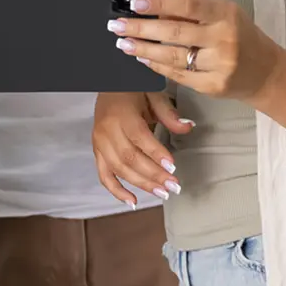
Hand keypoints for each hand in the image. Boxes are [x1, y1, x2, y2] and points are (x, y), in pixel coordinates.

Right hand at [93, 91, 193, 208]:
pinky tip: (132, 201)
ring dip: (141, 184)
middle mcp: (107, 130)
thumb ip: (169, 113)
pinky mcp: (96, 151)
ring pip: (119, 169)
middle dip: (153, 175)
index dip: (156, 154)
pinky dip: (116, 190)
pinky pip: (104, 175)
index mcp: (121, 113)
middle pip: (129, 157)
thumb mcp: (153, 95)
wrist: (109, 84)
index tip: (173, 167)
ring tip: (162, 193)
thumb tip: (188, 127)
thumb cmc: (133, 90)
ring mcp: (99, 142)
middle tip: (174, 186)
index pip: (139, 137)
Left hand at [107, 0, 283, 100]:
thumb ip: (194, 13)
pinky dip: (157, 67)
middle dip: (141, 29)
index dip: (159, 3)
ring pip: (172, 56)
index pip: (187, 5)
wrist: (267, 72)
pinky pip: (178, 75)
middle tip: (117, 26)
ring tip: (124, 44)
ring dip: (143, 50)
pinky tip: (143, 59)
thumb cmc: (242, 37)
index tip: (136, 4)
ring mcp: (219, 65)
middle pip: (174, 32)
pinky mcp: (213, 86)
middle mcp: (223, 39)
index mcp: (225, 14)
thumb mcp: (224, 15)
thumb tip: (154, 10)